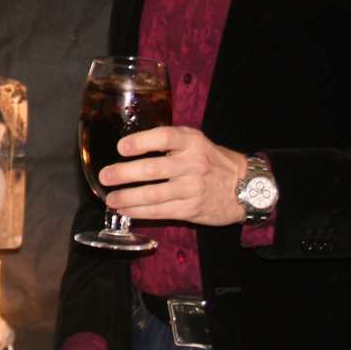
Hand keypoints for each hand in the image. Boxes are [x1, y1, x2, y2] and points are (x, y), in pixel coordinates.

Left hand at [101, 125, 246, 226]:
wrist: (245, 187)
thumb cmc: (211, 160)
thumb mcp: (195, 142)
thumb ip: (168, 141)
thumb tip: (128, 145)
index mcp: (191, 142)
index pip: (164, 137)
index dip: (141, 142)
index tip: (121, 147)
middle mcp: (192, 164)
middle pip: (153, 169)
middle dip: (124, 173)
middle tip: (105, 176)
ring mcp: (192, 188)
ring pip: (153, 194)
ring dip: (127, 197)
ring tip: (110, 198)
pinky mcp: (191, 208)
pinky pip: (160, 211)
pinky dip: (139, 212)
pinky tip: (126, 210)